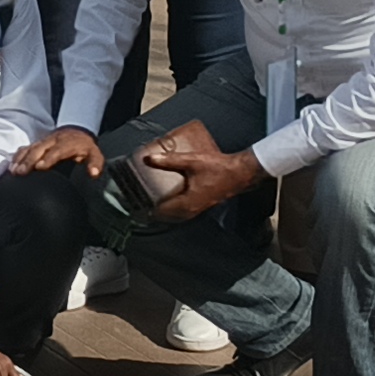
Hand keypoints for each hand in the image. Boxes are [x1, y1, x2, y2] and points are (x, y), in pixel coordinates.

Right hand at [12, 125, 104, 178]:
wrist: (76, 131)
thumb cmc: (83, 147)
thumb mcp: (95, 153)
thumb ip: (95, 163)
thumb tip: (93, 174)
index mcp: (67, 144)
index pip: (57, 150)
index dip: (48, 158)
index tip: (40, 167)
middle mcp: (53, 141)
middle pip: (39, 149)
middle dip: (29, 160)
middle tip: (21, 172)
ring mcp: (43, 141)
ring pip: (30, 148)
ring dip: (21, 159)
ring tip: (14, 170)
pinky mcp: (37, 143)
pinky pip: (25, 148)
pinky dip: (17, 156)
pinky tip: (12, 165)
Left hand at [136, 118, 260, 214]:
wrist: (240, 173)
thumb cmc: (218, 168)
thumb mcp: (191, 162)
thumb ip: (169, 161)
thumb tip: (149, 159)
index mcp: (186, 204)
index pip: (160, 213)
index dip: (146, 209)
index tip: (134, 204)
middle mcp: (190, 210)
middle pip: (166, 216)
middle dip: (152, 210)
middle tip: (138, 201)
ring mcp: (197, 209)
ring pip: (175, 215)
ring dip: (163, 209)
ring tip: (150, 199)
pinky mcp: (201, 204)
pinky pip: (182, 210)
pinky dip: (173, 206)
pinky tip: (169, 196)